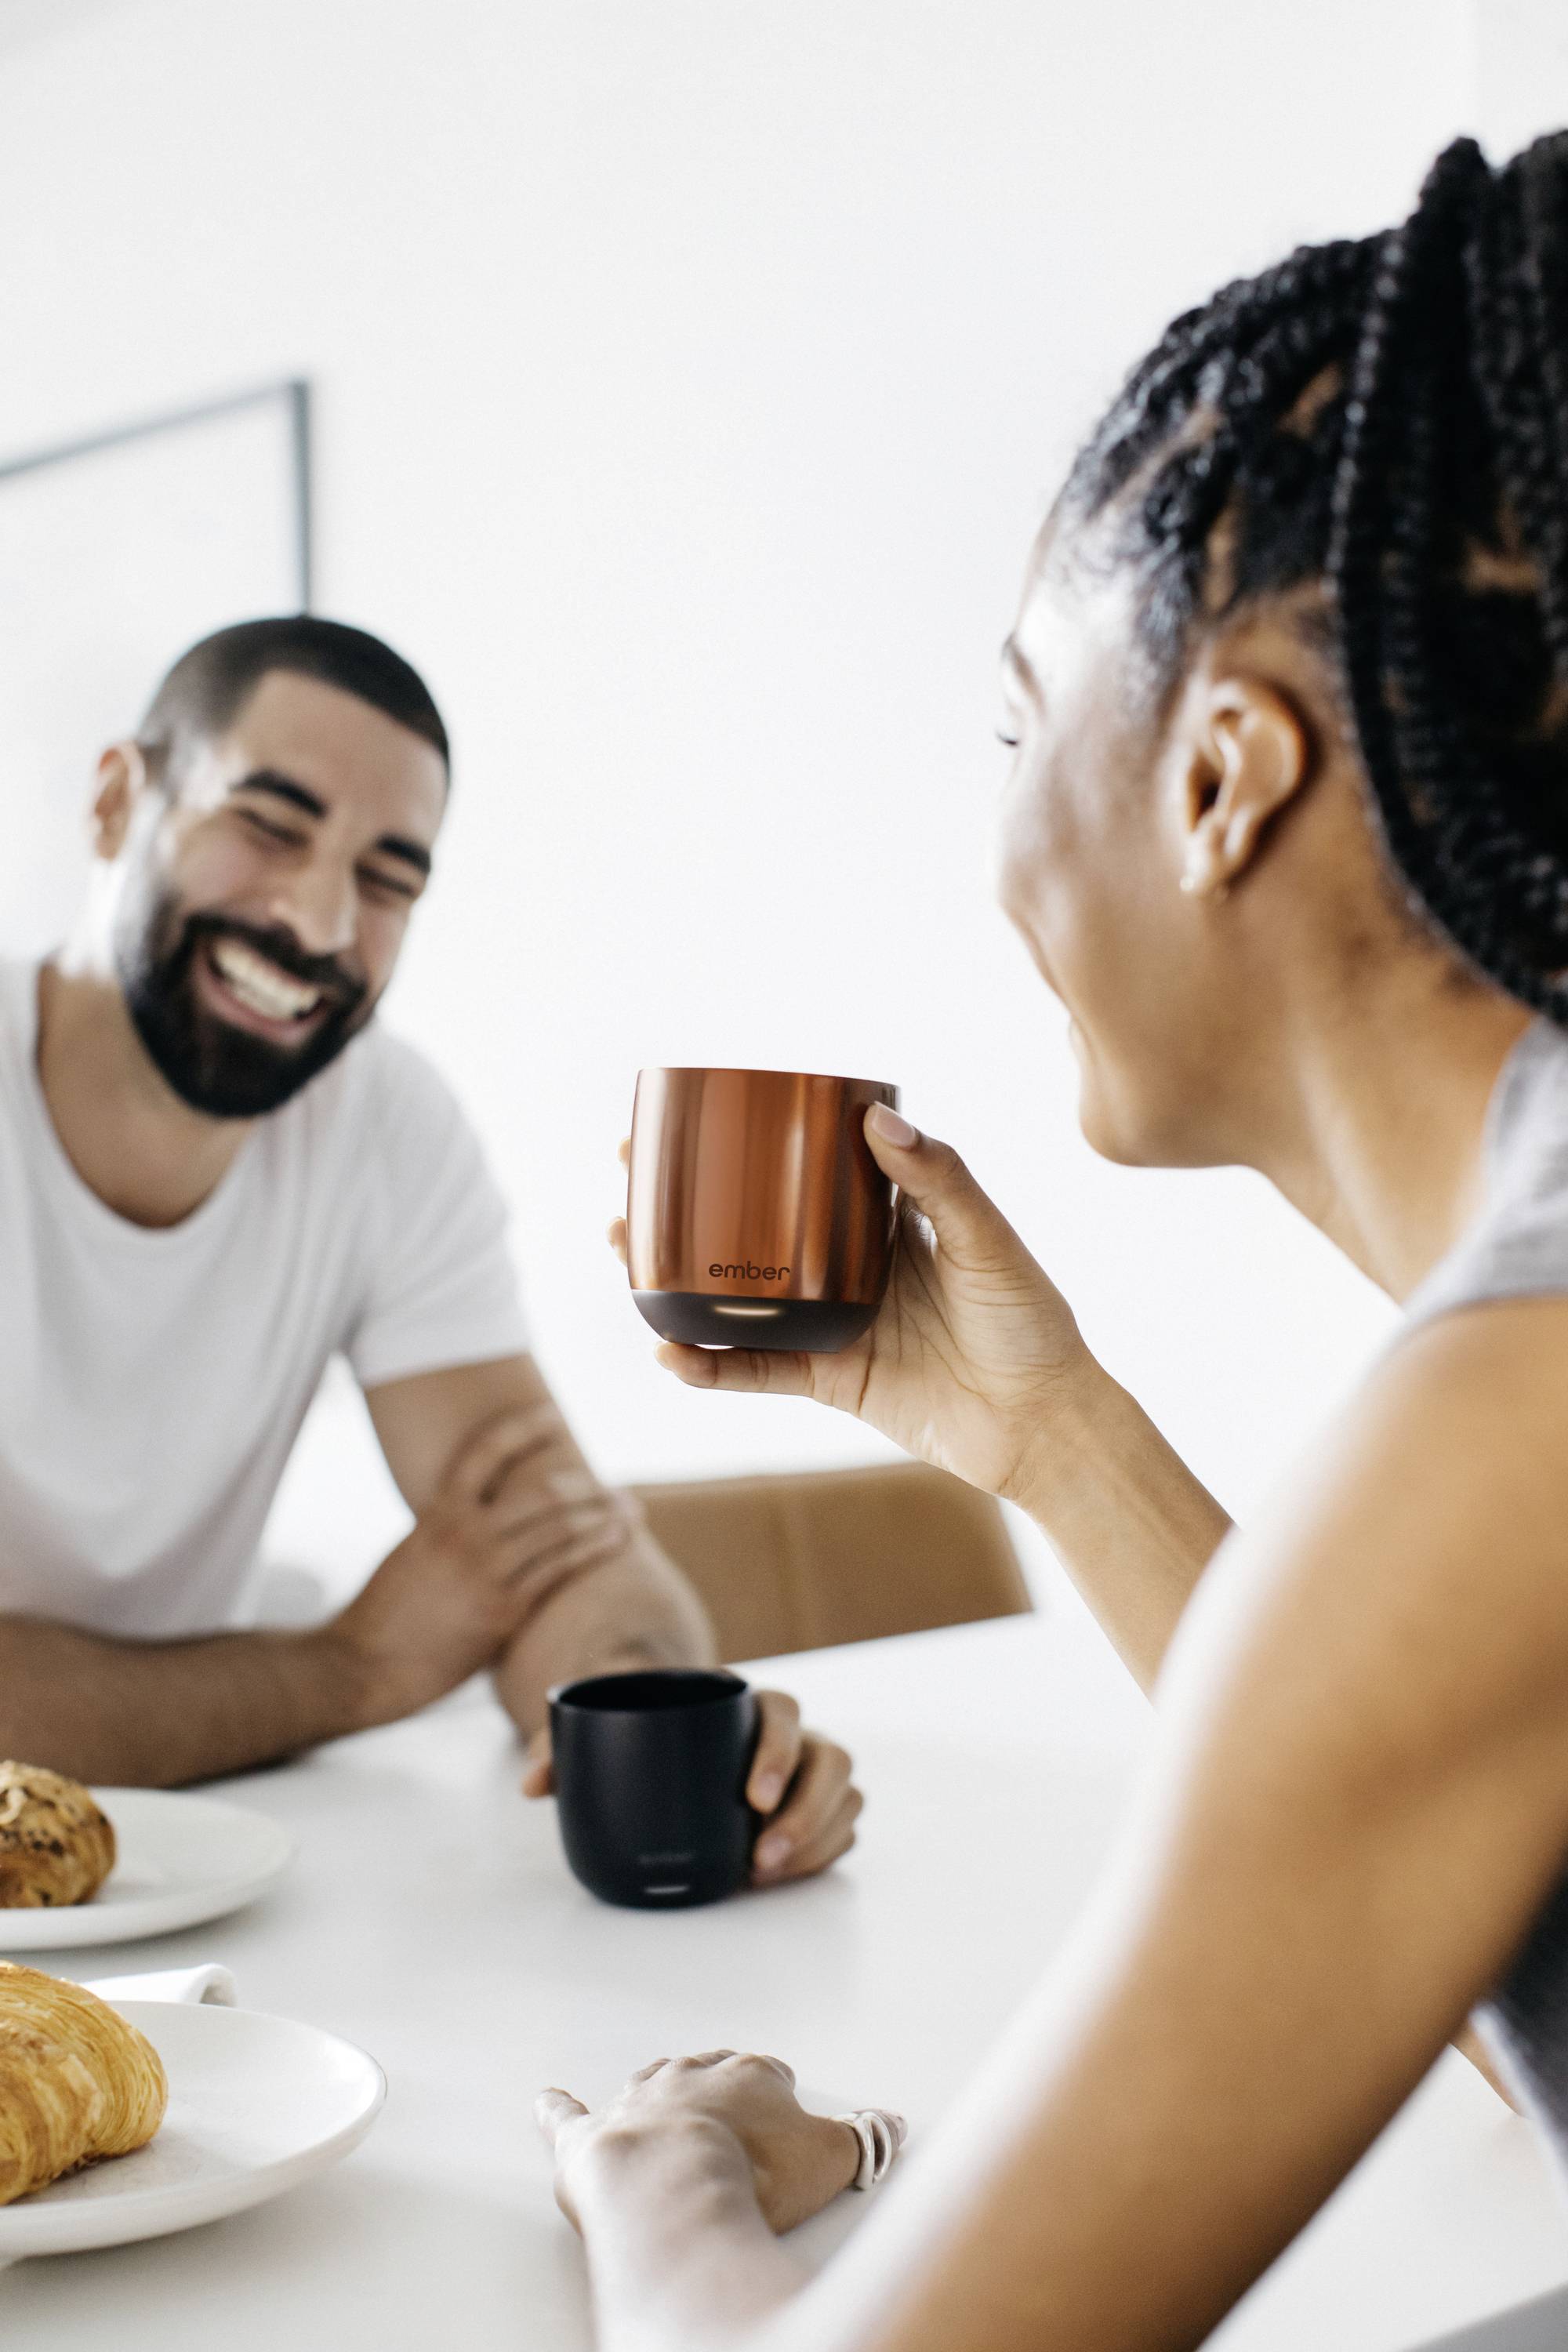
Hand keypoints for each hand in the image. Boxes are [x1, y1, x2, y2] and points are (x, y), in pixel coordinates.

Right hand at [330, 1406, 636, 1725]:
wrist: (362, 1665)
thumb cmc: (384, 1612)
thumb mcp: (413, 1550)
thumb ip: (450, 1528)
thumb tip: (486, 1514)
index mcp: (438, 1513)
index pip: (486, 1451)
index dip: (523, 1427)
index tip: (554, 1416)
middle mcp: (466, 1535)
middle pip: (544, 1493)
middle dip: (587, 1486)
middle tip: (613, 1488)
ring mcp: (487, 1573)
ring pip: (561, 1529)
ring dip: (603, 1516)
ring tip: (628, 1510)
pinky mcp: (502, 1612)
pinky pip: (560, 1570)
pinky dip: (593, 1550)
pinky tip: (615, 1541)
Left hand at [524, 1689, 860, 1885]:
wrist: (664, 1740)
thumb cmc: (638, 1728)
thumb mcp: (599, 1730)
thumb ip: (562, 1749)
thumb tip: (532, 1784)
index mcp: (746, 1703)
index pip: (782, 1713)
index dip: (777, 1753)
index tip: (750, 1797)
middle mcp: (789, 1734)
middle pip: (830, 1758)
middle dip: (806, 1809)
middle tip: (761, 1854)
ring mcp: (808, 1771)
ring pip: (844, 1794)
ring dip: (817, 1836)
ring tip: (766, 1874)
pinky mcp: (815, 1806)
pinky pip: (841, 1827)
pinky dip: (823, 1852)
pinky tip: (784, 1875)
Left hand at [537, 2050, 903, 2233]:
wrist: (673, 2189)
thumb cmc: (750, 2173)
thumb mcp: (831, 2157)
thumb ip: (864, 2138)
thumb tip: (894, 2125)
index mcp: (747, 2074)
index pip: (768, 2073)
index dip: (777, 2096)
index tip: (783, 2114)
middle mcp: (688, 2076)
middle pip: (705, 2074)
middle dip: (715, 2093)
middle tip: (727, 2125)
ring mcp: (635, 2102)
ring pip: (645, 2087)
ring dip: (653, 2100)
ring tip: (662, 2112)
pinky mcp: (587, 2136)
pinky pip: (566, 2114)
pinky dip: (556, 2108)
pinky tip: (546, 2099)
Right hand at [610, 1111, 1099, 1509]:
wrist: (1044, 1423)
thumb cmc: (1031, 1324)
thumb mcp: (988, 1242)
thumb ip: (940, 1181)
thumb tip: (877, 1121)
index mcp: (885, 1221)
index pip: (805, 1171)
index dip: (751, 1145)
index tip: (694, 1116)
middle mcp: (849, 1268)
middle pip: (752, 1230)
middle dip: (686, 1210)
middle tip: (630, 1185)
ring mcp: (833, 1323)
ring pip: (738, 1298)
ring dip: (676, 1280)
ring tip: (625, 1253)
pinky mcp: (830, 1380)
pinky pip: (756, 1371)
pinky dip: (709, 1365)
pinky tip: (666, 1351)